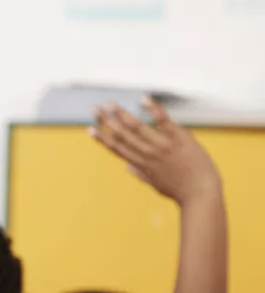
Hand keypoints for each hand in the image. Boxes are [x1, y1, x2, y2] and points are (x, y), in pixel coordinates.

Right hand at [91, 99, 219, 204]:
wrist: (201, 194)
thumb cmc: (181, 191)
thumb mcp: (157, 184)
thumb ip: (141, 174)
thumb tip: (126, 168)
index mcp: (142, 165)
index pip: (117, 148)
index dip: (102, 138)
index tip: (89, 129)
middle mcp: (148, 154)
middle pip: (123, 135)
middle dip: (106, 121)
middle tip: (94, 108)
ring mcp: (163, 146)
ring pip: (138, 127)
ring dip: (122, 113)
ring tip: (110, 103)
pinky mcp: (179, 139)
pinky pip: (163, 121)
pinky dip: (153, 109)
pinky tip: (143, 98)